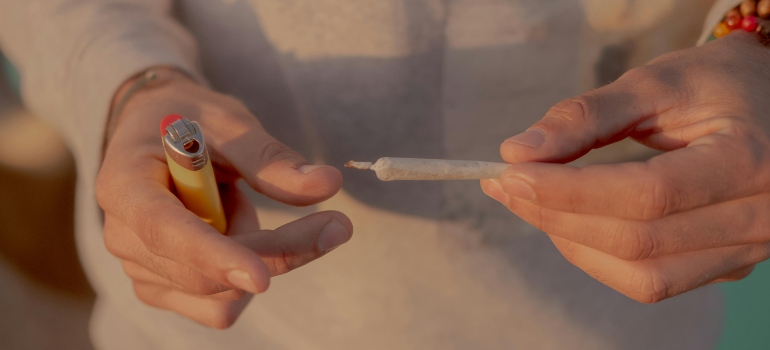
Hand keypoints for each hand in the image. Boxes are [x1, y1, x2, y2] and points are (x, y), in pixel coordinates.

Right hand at [96, 70, 351, 327]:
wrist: (156, 132)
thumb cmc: (190, 119)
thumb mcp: (228, 121)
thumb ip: (271, 157)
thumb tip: (327, 184)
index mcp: (124, 183)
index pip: (164, 230)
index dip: (214, 256)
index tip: (262, 277)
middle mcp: (122, 235)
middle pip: (206, 273)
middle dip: (276, 252)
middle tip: (334, 223)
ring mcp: (139, 269)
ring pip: (220, 296)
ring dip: (256, 254)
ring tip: (235, 203)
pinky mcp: (161, 288)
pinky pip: (219, 308)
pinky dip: (244, 276)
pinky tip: (231, 234)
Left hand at [482, 32, 769, 302]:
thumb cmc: (717, 84)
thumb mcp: (656, 82)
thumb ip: (585, 116)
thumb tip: (516, 152)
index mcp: (748, 161)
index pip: (646, 195)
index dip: (569, 191)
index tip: (510, 173)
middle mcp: (759, 217)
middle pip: (638, 241)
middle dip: (556, 216)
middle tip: (505, 186)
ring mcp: (747, 249)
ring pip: (643, 276)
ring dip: (573, 244)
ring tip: (530, 204)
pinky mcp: (728, 264)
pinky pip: (653, 280)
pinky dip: (600, 257)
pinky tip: (569, 223)